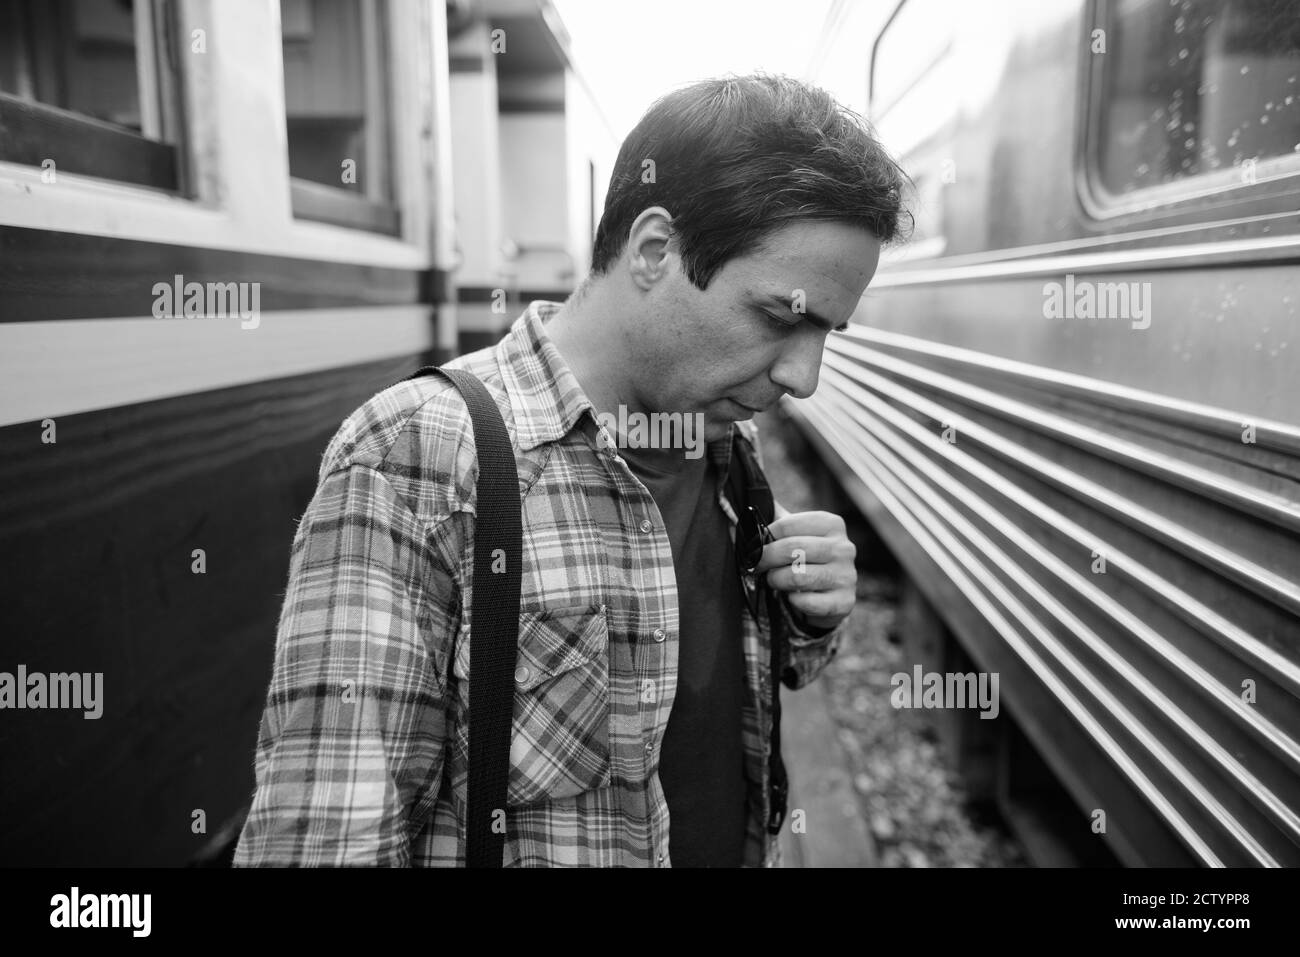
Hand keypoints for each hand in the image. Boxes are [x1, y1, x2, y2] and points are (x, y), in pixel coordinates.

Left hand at [753, 510, 855, 630]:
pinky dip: (793, 601)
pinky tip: (793, 597)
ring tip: (774, 580)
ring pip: (798, 577)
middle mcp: (844, 548)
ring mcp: (847, 576)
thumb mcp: (797, 534)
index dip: (766, 535)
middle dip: (767, 558)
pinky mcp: (845, 602)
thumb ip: (777, 519)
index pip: (788, 524)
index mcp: (832, 524)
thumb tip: (750, 509)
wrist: (830, 594)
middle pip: (792, 549)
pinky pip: (808, 602)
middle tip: (757, 565)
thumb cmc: (807, 558)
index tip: (756, 545)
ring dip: (777, 580)